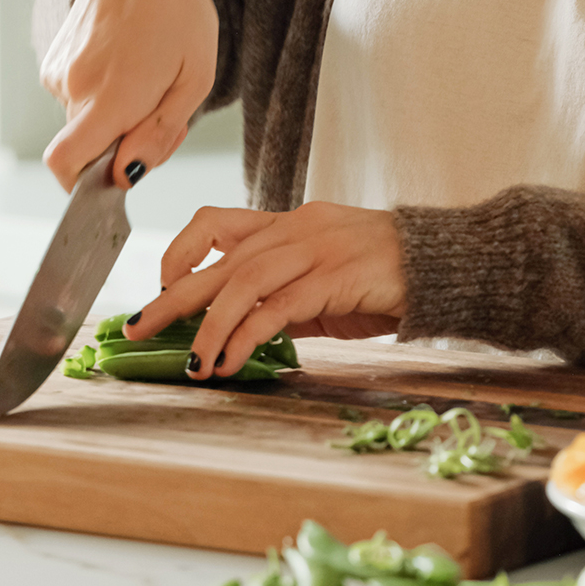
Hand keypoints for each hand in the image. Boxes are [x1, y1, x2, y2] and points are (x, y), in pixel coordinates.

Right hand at [41, 0, 218, 190]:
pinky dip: (100, 94)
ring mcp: (59, 72)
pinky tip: (126, 61)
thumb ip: (158, 134)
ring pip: (83, 122)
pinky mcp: (53, 61)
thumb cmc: (181, 14)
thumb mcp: (195, 79)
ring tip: (148, 74)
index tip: (115, 178)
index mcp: (111, 95)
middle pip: (86, 148)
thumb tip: (126, 176)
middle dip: (120, 144)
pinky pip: (76, 98)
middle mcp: (75, 86)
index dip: (84, 186)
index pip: (66, 165)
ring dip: (113, 115)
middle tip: (160, 109)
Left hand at [125, 201, 406, 378]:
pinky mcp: (336, 278)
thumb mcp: (328, 281)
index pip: (217, 223)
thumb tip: (245, 332)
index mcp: (292, 222)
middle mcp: (299, 228)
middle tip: (137, 329)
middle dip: (171, 297)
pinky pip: (277, 309)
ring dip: (207, 327)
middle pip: (218, 259)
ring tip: (190, 363)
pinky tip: (231, 362)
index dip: (179, 253)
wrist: (447, 264)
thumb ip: (286, 298)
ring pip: (241, 283)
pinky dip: (245, 338)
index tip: (161, 287)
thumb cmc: (390, 276)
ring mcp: (317, 249)